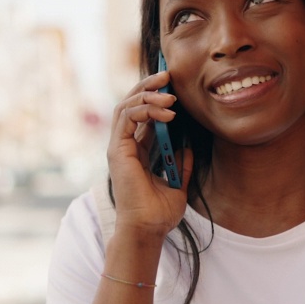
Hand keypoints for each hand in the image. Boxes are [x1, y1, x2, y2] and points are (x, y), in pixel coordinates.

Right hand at [106, 70, 193, 237]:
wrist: (148, 229)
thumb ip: (181, 163)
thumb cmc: (160, 212)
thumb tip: (187, 147)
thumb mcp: (177, 182)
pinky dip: (145, 109)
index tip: (173, 84)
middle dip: (148, 86)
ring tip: (170, 94)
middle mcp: (124, 145)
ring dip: (148, 95)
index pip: (142, 114)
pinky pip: (127, 118)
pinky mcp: (117, 150)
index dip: (155, 96)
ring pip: (126, 106)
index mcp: (136, 150)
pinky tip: (166, 113)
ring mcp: (118, 147)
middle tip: (168, 74)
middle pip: (131, 103)